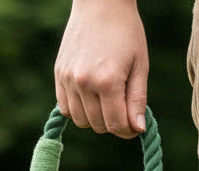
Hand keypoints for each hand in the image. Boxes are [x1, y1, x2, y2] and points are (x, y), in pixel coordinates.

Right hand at [55, 0, 148, 137]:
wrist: (100, 4)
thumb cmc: (126, 31)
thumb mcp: (139, 64)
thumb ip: (137, 99)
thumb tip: (138, 129)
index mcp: (108, 81)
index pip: (116, 124)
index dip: (127, 131)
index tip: (134, 128)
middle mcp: (84, 84)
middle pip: (98, 126)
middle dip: (113, 123)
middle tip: (122, 110)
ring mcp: (68, 81)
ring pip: (81, 121)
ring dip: (95, 118)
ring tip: (106, 101)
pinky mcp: (59, 76)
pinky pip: (66, 109)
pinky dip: (79, 110)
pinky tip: (90, 97)